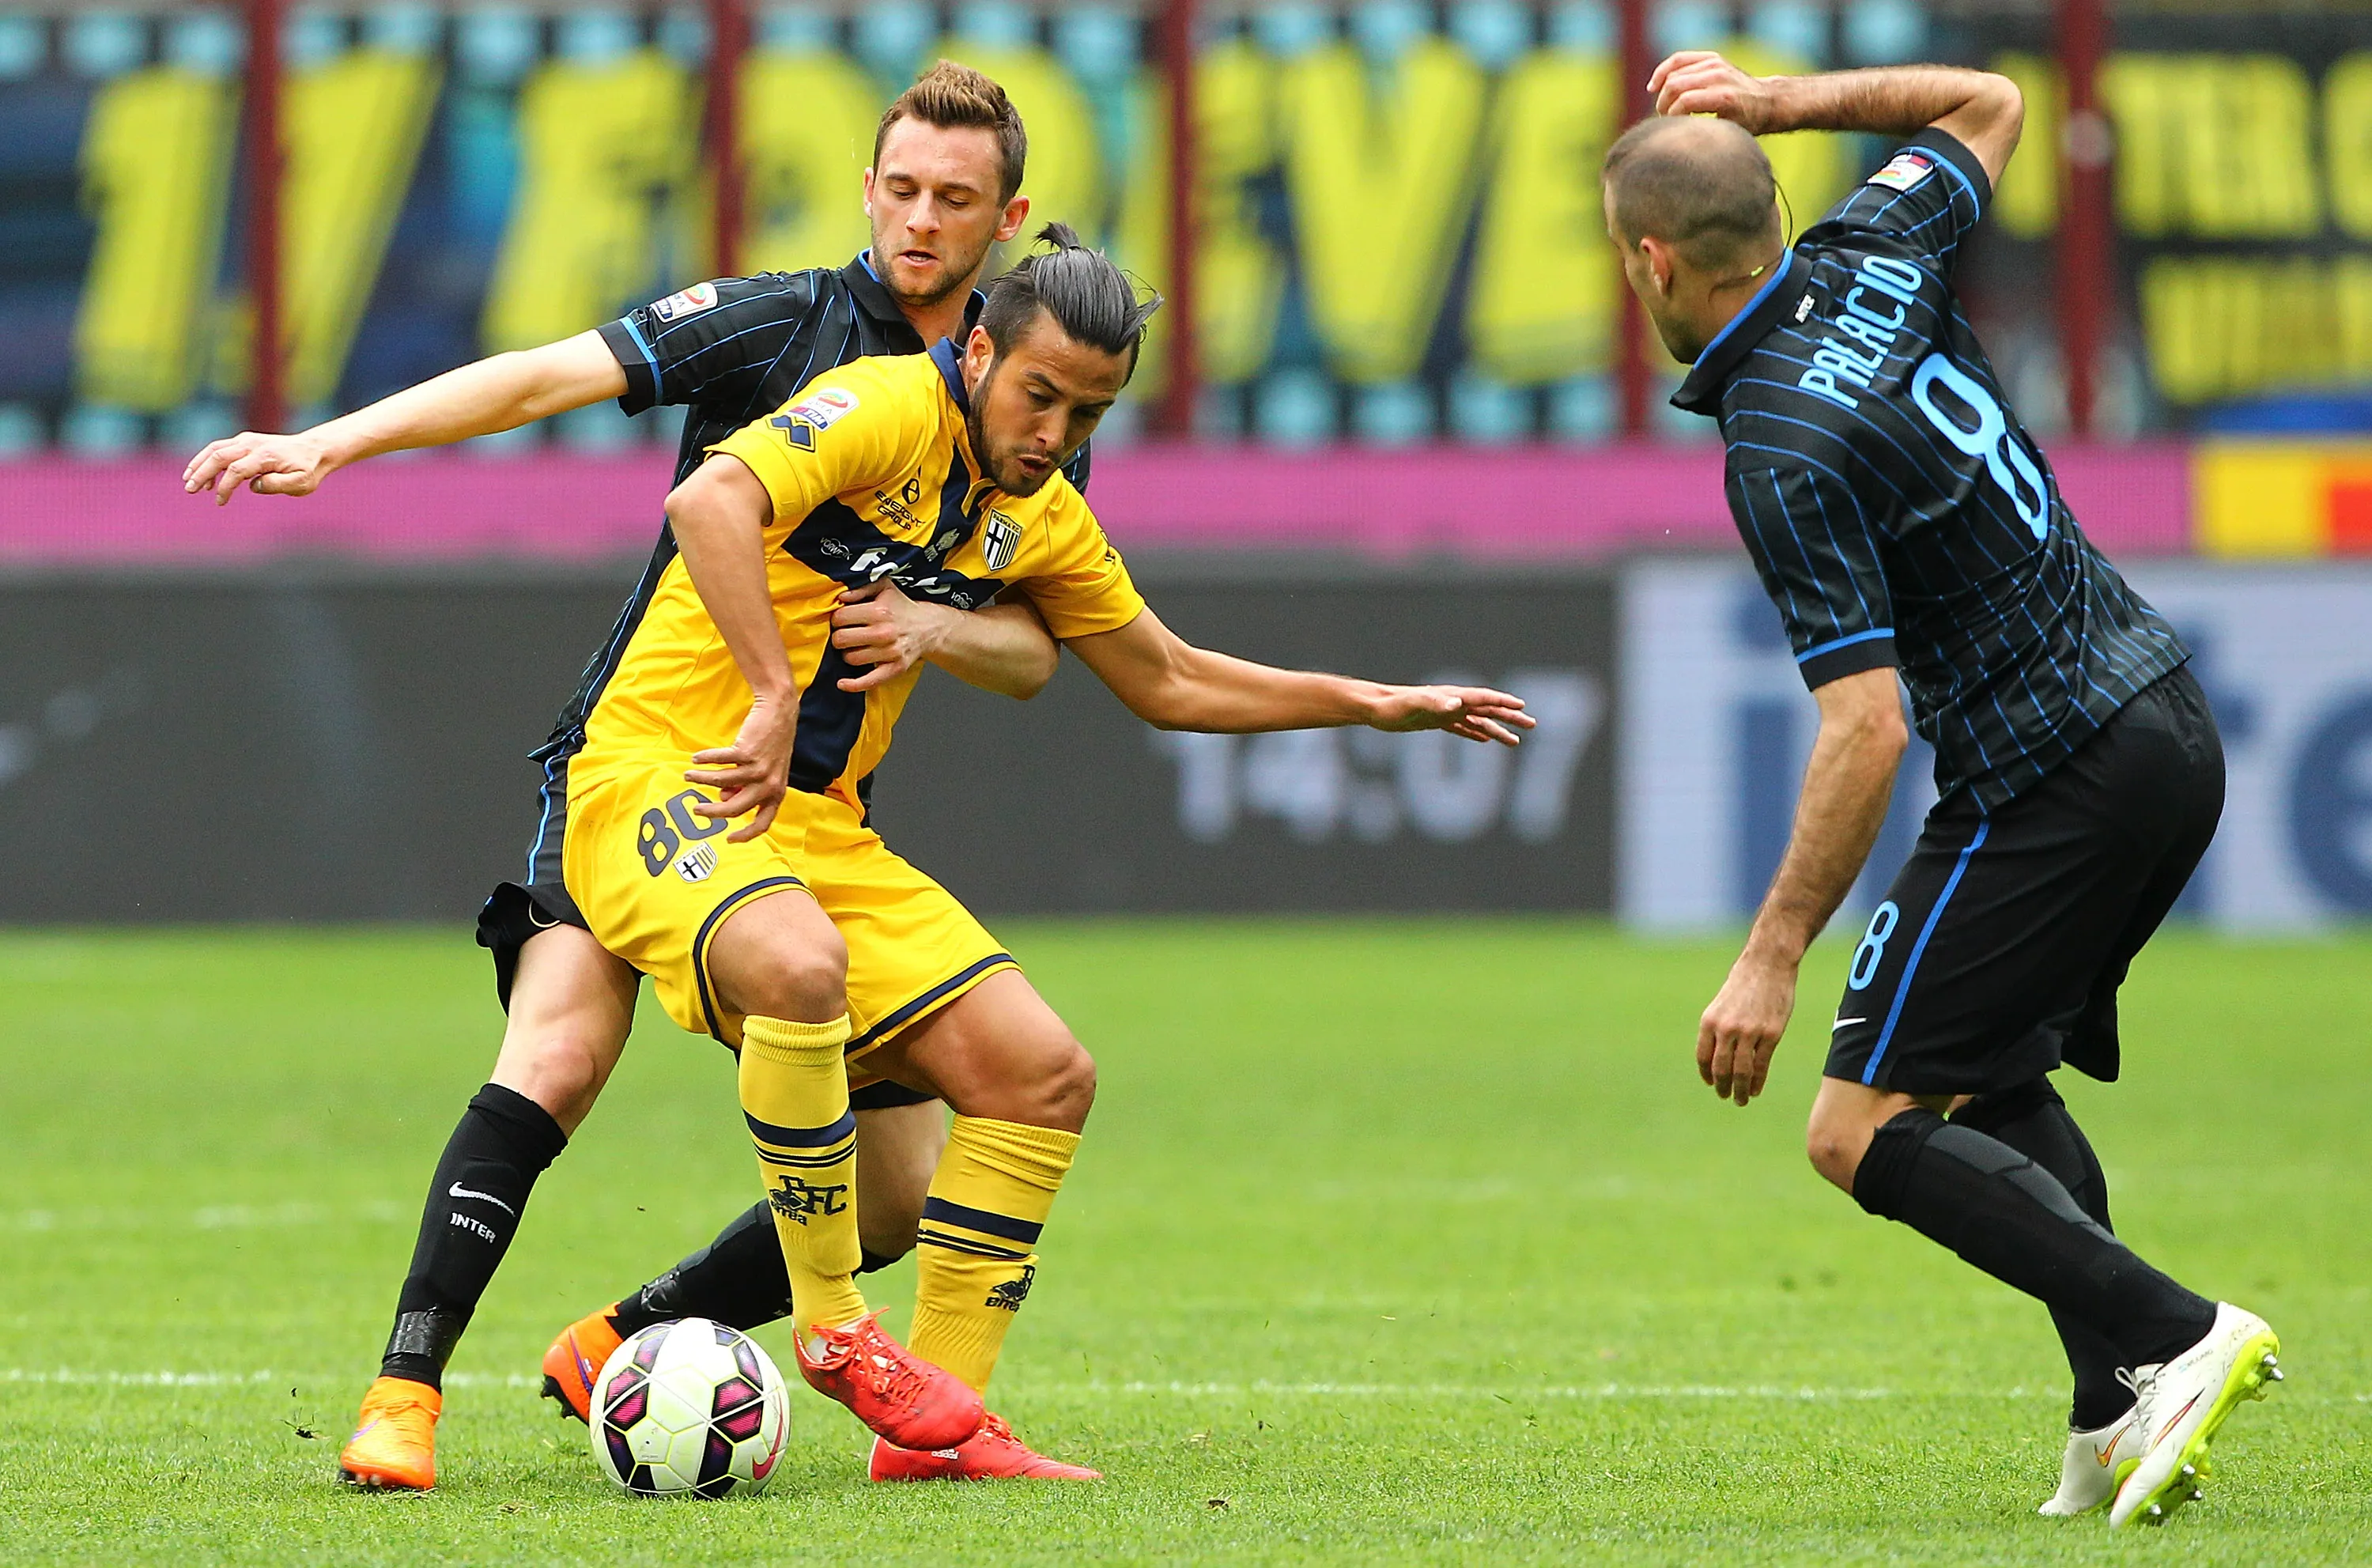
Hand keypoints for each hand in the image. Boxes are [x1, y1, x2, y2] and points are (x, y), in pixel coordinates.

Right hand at [182, 431, 338, 505]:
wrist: (314, 450)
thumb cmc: (308, 469)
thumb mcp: (302, 483)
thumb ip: (278, 484)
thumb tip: (253, 486)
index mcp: (265, 456)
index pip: (237, 470)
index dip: (225, 486)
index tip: (220, 502)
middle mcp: (252, 444)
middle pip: (219, 456)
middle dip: (201, 473)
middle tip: (190, 490)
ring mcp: (246, 440)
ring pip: (215, 449)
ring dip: (199, 464)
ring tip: (188, 482)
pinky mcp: (244, 441)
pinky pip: (219, 448)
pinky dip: (206, 459)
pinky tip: (201, 475)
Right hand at [684, 692, 796, 842]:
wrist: (779, 713)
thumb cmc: (770, 745)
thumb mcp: (764, 772)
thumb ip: (746, 788)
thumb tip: (724, 798)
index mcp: (777, 793)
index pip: (763, 822)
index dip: (746, 835)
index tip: (729, 839)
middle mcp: (769, 785)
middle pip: (735, 808)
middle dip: (711, 812)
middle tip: (696, 809)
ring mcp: (759, 769)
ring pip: (721, 783)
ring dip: (701, 779)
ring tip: (689, 775)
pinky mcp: (747, 753)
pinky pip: (719, 760)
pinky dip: (705, 760)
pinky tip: (696, 759)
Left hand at [830, 580, 949, 692]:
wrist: (928, 627)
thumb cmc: (901, 608)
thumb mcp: (884, 587)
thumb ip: (861, 587)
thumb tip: (841, 597)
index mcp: (879, 611)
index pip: (840, 618)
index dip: (837, 619)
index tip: (843, 620)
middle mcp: (884, 632)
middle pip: (841, 640)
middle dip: (839, 637)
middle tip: (847, 634)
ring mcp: (890, 653)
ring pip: (851, 658)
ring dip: (848, 654)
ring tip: (856, 647)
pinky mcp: (895, 668)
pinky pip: (869, 681)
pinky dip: (853, 685)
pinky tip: (842, 683)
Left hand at [1368, 685, 1534, 745]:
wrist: (1375, 708)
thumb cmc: (1394, 705)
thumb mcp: (1415, 705)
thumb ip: (1436, 703)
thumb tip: (1457, 705)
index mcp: (1452, 696)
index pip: (1484, 698)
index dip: (1504, 702)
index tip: (1523, 707)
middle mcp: (1452, 703)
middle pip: (1488, 710)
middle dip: (1510, 717)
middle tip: (1532, 725)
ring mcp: (1445, 713)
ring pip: (1478, 721)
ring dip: (1497, 729)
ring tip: (1515, 742)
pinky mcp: (1435, 722)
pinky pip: (1461, 728)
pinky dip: (1475, 734)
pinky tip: (1485, 740)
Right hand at [1649, 51, 1785, 132]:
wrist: (1767, 101)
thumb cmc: (1747, 124)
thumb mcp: (1729, 133)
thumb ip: (1704, 131)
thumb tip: (1676, 134)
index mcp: (1724, 97)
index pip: (1684, 102)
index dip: (1672, 117)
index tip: (1672, 128)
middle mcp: (1718, 76)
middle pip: (1674, 86)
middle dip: (1664, 105)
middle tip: (1665, 120)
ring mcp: (1715, 64)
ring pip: (1673, 74)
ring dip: (1662, 93)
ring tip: (1663, 109)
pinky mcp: (1711, 58)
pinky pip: (1678, 59)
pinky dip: (1663, 71)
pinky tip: (1653, 86)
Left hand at [1697, 948, 1797, 1105]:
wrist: (1768, 964)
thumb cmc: (1745, 982)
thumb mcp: (1722, 1004)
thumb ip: (1718, 1028)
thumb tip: (1717, 1056)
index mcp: (1709, 1021)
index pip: (1703, 1057)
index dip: (1706, 1075)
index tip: (1711, 1084)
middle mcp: (1726, 1029)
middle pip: (1721, 1069)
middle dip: (1723, 1087)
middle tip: (1726, 1096)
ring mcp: (1749, 1033)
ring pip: (1741, 1071)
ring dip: (1740, 1090)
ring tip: (1740, 1099)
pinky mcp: (1771, 1035)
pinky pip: (1761, 1066)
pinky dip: (1757, 1081)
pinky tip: (1755, 1090)